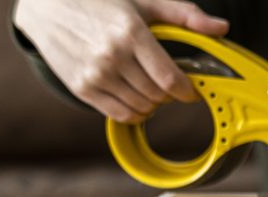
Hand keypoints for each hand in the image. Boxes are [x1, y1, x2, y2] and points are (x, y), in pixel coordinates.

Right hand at [13, 0, 228, 122]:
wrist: (45, 5)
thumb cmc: (101, 2)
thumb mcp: (144, 2)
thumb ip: (185, 16)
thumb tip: (222, 28)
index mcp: (131, 33)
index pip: (169, 79)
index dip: (187, 91)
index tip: (191, 91)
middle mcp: (112, 56)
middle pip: (157, 96)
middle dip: (168, 94)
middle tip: (164, 82)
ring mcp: (95, 74)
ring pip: (142, 108)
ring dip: (152, 103)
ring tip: (147, 86)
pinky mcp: (81, 87)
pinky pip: (120, 115)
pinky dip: (134, 111)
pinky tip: (133, 96)